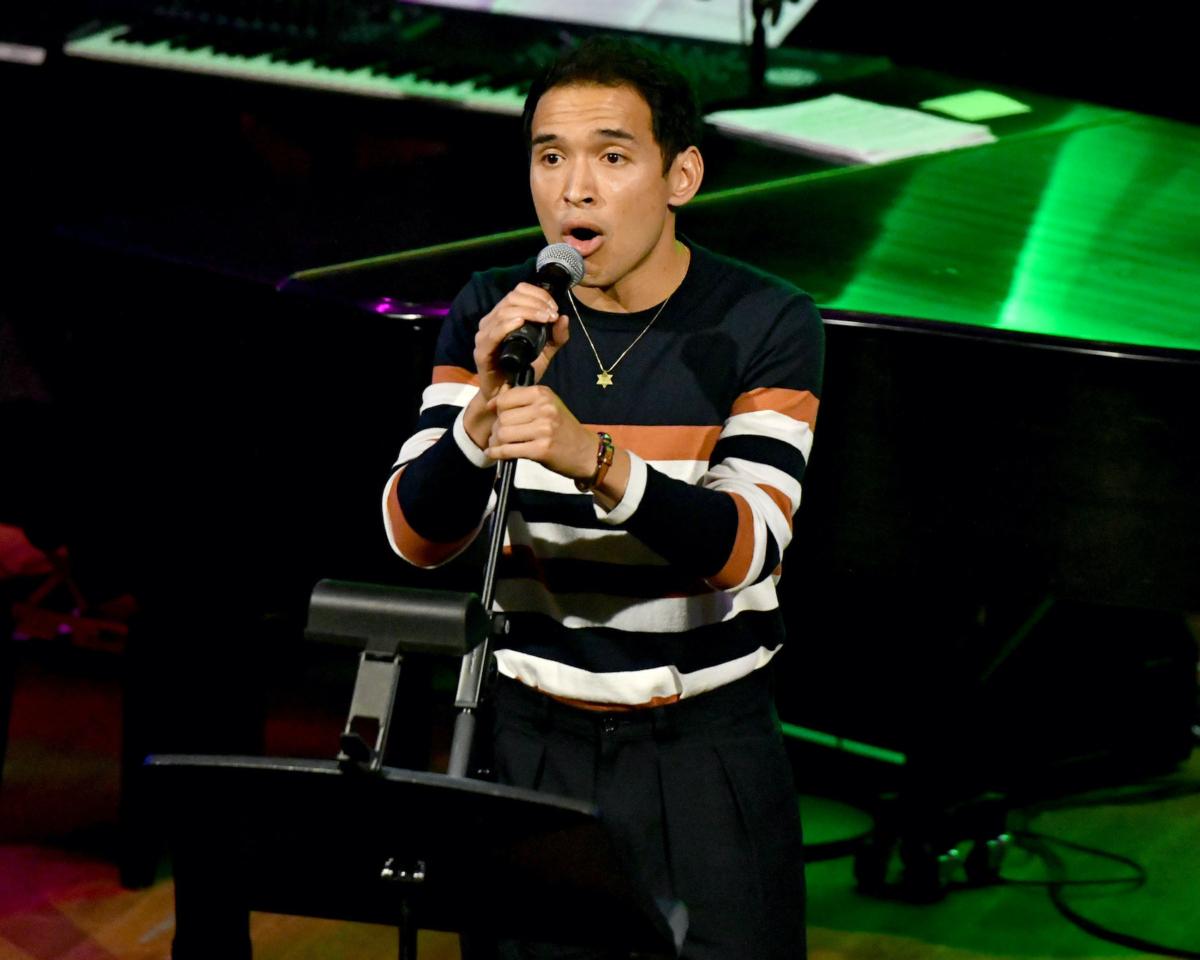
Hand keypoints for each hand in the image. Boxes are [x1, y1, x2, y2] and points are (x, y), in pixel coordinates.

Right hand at [463, 283, 569, 450]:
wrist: (508, 398)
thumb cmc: (522, 371)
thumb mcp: (545, 352)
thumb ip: (556, 337)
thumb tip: (564, 318)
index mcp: (504, 317)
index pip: (518, 292)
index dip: (537, 294)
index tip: (554, 308)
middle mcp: (491, 322)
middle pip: (512, 298)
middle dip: (536, 302)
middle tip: (552, 314)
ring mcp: (484, 336)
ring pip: (504, 311)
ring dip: (528, 311)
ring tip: (546, 319)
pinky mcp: (481, 351)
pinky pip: (493, 332)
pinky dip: (507, 324)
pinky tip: (521, 323)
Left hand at [485, 385, 596, 480]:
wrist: (586, 452)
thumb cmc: (563, 429)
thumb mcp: (548, 406)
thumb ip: (524, 402)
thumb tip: (493, 402)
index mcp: (543, 394)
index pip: (506, 398)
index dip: (497, 408)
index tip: (495, 414)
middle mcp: (544, 409)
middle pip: (503, 417)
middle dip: (496, 427)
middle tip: (499, 434)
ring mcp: (543, 430)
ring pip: (503, 433)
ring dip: (496, 441)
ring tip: (498, 444)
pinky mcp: (541, 450)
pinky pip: (508, 450)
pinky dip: (497, 453)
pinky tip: (494, 453)